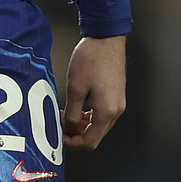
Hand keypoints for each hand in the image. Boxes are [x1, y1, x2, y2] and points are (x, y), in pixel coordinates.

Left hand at [62, 35, 125, 149]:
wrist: (106, 38)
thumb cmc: (92, 59)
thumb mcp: (75, 88)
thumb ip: (72, 114)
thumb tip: (69, 128)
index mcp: (107, 111)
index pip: (91, 141)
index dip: (73, 142)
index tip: (62, 138)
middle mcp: (117, 109)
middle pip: (96, 134)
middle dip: (77, 133)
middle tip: (62, 124)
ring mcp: (118, 102)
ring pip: (99, 124)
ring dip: (83, 124)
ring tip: (68, 115)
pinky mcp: (117, 95)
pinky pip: (103, 113)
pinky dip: (90, 115)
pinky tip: (79, 107)